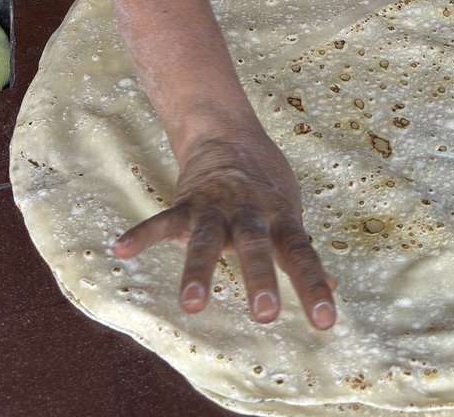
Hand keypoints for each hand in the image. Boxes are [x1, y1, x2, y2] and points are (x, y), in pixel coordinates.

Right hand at [113, 130, 336, 329]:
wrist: (228, 133)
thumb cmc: (265, 184)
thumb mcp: (289, 212)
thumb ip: (300, 250)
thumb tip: (332, 288)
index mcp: (280, 218)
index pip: (301, 254)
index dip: (314, 286)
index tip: (325, 321)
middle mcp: (249, 212)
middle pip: (255, 244)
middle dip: (259, 277)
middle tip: (265, 314)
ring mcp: (216, 206)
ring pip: (207, 238)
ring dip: (200, 270)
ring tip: (192, 305)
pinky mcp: (186, 203)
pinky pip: (163, 220)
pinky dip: (143, 235)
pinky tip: (121, 251)